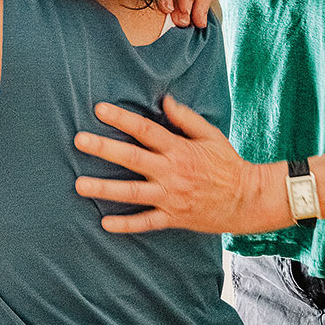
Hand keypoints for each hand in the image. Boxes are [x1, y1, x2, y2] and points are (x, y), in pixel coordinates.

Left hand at [74, 96, 288, 234]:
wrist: (245, 199)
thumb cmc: (227, 163)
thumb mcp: (210, 134)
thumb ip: (185, 118)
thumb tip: (165, 100)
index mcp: (179, 149)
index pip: (145, 129)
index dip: (121, 119)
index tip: (100, 110)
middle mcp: (171, 172)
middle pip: (132, 158)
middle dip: (104, 149)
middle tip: (79, 140)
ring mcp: (170, 196)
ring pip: (132, 192)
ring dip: (104, 188)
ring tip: (79, 185)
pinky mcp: (173, 217)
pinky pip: (145, 223)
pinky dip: (125, 224)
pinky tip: (104, 222)